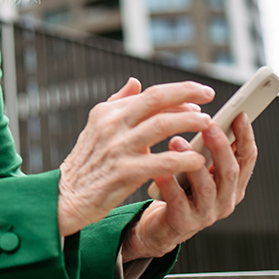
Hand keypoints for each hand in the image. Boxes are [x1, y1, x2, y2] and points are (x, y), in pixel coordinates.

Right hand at [56, 78, 214, 236]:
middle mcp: (112, 125)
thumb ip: (118, 103)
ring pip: (162, 126)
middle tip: (210, 98)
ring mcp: (117, 148)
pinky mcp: (123, 172)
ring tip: (209, 124)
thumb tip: (136, 81)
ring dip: (189, 123)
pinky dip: (182, 159)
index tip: (200, 95)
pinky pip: (161, 161)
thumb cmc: (87, 163)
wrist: (67, 197)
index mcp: (107, 112)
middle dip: (187, 95)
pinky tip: (198, 160)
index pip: (149, 95)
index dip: (178, 92)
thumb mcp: (97, 127)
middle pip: (156, 101)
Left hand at [121, 113, 257, 259]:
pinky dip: (169, 185)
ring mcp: (205, 213)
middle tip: (208, 124)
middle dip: (221, 146)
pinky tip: (159, 171)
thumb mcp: (198, 168)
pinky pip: (178, 202)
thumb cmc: (179, 191)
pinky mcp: (183, 223)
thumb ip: (206, 148)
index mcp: (232, 184)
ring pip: (206, 187)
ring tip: (177, 142)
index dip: (245, 136)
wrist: (159, 227)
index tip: (239, 114)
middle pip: (230, 171)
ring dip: (193, 162)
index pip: (246, 158)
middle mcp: (224, 200)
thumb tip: (207, 115)